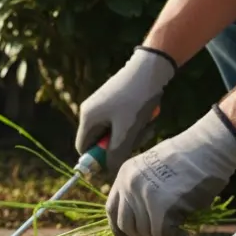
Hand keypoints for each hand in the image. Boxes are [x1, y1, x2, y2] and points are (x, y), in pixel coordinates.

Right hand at [76, 46, 177, 174]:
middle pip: (100, 140)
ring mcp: (103, 104)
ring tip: (146, 124)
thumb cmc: (136, 99)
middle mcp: (91, 111)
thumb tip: (108, 169)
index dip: (98, 158)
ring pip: (114, 130)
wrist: (152, 67)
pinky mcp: (115, 99)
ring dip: (131, 133)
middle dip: (120, 144)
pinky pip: (122, 119)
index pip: (83, 149)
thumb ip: (115, 154)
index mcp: (88, 118)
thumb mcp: (127, 131)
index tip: (118, 158)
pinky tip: (146, 114)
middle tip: (139, 137)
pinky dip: (134, 122)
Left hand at [106, 106, 235, 235]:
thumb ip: (141, 190)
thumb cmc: (189, 157)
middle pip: (125, 225)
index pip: (111, 211)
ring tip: (175, 231)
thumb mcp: (153, 168)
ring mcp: (145, 196)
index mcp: (124, 175)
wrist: (210, 146)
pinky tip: (183, 234)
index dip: (121, 229)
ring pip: (145, 232)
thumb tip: (141, 223)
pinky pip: (163, 234)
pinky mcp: (163, 207)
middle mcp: (129, 185)